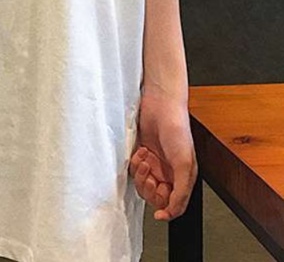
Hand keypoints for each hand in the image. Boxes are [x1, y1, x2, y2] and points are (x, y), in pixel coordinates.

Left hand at [128, 91, 197, 221]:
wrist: (160, 106)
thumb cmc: (177, 129)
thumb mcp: (184, 163)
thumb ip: (181, 191)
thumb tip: (173, 211)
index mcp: (182, 177)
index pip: (174, 204)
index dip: (167, 208)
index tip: (159, 212)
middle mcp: (168, 172)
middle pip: (155, 196)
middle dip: (151, 190)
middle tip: (152, 178)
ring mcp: (153, 163)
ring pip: (142, 184)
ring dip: (142, 175)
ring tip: (146, 160)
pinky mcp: (140, 154)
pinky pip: (133, 169)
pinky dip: (135, 163)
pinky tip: (141, 152)